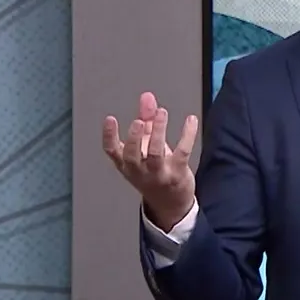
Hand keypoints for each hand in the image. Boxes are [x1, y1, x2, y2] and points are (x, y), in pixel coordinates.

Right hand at [103, 92, 198, 227]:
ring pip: (155, 153)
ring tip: (161, 113)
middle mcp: (139, 170)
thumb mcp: (146, 145)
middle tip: (139, 121)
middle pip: (132, 155)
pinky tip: (191, 120)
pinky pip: (182, 153)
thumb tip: (147, 96)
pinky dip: (187, 135)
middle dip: (134, 137)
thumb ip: (146, 119)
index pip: (112, 151)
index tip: (110, 119)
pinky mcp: (177, 173)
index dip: (109, 136)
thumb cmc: (155, 169)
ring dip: (158, 132)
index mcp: (126, 164)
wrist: (170, 202)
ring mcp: (158, 174)